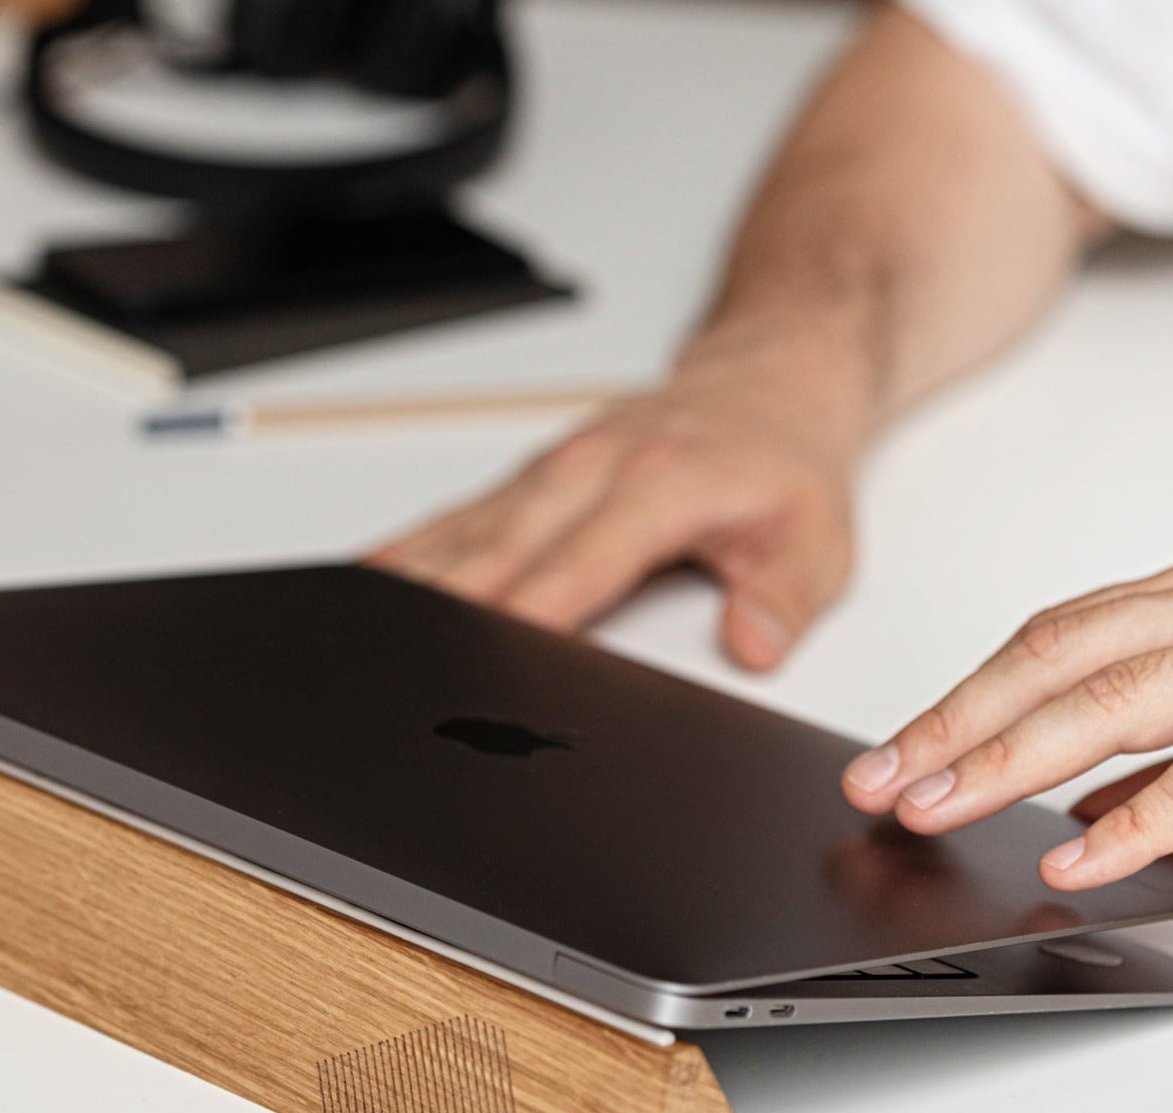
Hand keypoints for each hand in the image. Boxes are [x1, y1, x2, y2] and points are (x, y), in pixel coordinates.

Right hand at [367, 326, 865, 670]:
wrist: (765, 379)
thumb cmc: (782, 460)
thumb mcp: (821, 536)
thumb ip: (786, 597)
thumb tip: (752, 645)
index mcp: (658, 485)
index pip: (576, 567)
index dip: (528, 619)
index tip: (483, 668)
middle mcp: (588, 472)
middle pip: (494, 554)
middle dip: (440, 619)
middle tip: (391, 674)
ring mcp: (548, 474)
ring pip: (458, 534)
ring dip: (405, 587)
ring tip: (351, 637)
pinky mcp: (527, 482)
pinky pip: (451, 519)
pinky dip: (405, 555)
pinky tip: (364, 584)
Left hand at [842, 565, 1172, 889]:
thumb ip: (1144, 736)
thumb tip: (1080, 806)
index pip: (1046, 647)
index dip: (958, 704)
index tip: (886, 761)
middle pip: (1054, 662)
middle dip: (952, 727)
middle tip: (878, 786)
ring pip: (1108, 702)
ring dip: (1004, 762)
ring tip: (929, 811)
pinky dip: (1128, 828)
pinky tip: (1065, 863)